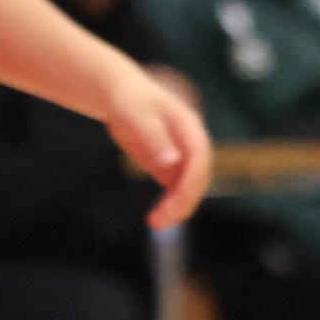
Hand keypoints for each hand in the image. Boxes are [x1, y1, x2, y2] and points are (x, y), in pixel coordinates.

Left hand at [103, 60, 213, 227]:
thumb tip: (172, 162)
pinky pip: (177, 191)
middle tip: (159, 221)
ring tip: (156, 223)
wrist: (120, 96)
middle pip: (198, 178)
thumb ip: (154, 137)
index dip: (191, 182)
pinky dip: (170, 206)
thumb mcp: (137, 115)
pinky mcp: (170, 167)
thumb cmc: (129, 100)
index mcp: (189, 127)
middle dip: (183, 201)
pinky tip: (156, 218)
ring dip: (178, 208)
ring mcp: (182, 157)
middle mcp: (191, 144)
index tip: (175, 201)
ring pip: (189, 188)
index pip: (200, 159)